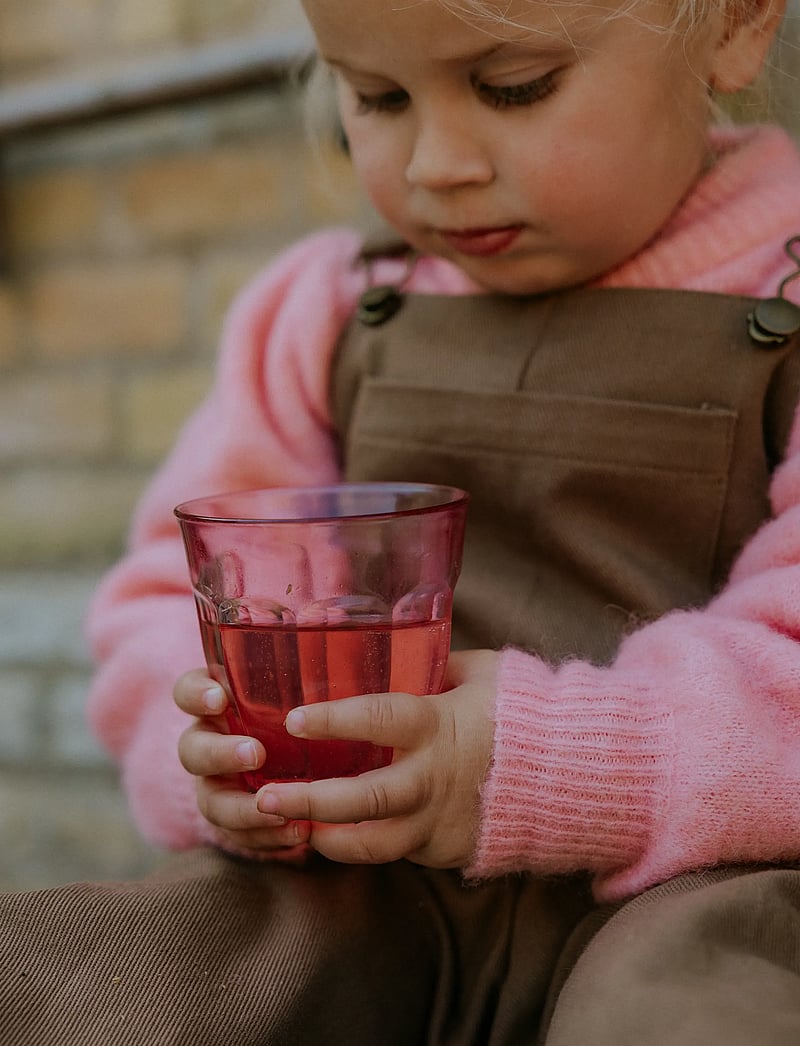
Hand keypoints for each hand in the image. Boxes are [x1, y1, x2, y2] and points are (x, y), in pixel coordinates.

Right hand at [174, 668, 310, 853]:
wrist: (312, 762)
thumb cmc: (306, 708)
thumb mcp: (304, 684)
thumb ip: (311, 666)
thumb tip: (362, 631)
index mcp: (217, 704)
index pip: (188, 690)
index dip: (196, 694)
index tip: (219, 697)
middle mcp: (209, 743)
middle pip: (192, 750)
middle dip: (219, 754)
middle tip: (254, 755)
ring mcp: (218, 786)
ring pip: (211, 801)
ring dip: (243, 809)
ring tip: (282, 813)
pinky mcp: (236, 824)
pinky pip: (240, 837)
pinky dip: (267, 839)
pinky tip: (299, 837)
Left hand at [255, 649, 498, 868]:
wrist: (570, 772)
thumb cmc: (519, 711)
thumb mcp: (481, 673)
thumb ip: (434, 665)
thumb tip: (396, 647)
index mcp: (437, 725)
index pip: (379, 719)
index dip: (334, 720)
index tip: (293, 719)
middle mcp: (432, 777)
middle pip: (363, 798)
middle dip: (309, 799)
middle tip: (265, 797)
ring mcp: (438, 819)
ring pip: (374, 843)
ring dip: (327, 837)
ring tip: (290, 829)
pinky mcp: (445, 848)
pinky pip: (397, 852)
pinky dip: (362, 847)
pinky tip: (331, 837)